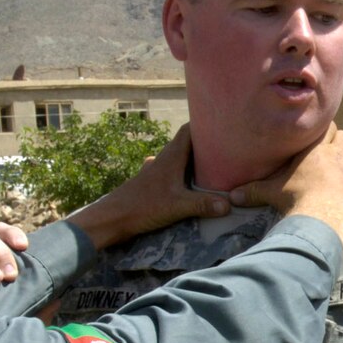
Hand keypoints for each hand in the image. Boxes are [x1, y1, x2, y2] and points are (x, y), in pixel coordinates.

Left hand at [67, 127, 231, 249]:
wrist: (112, 218)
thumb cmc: (143, 206)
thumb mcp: (178, 206)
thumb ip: (203, 204)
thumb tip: (230, 204)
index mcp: (171, 157)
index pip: (189, 130)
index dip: (205, 124)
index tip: (222, 126)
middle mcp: (163, 159)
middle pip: (186, 143)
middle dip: (204, 143)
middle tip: (225, 147)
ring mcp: (155, 170)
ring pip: (178, 157)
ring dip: (193, 158)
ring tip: (212, 165)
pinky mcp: (150, 183)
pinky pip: (171, 171)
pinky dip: (182, 172)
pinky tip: (187, 181)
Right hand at [232, 126, 342, 246]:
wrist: (322, 218)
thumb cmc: (295, 202)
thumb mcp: (271, 192)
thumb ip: (253, 190)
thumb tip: (231, 195)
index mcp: (315, 148)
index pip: (326, 129)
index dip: (325, 137)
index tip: (321, 147)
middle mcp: (338, 151)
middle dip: (340, 147)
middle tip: (334, 162)